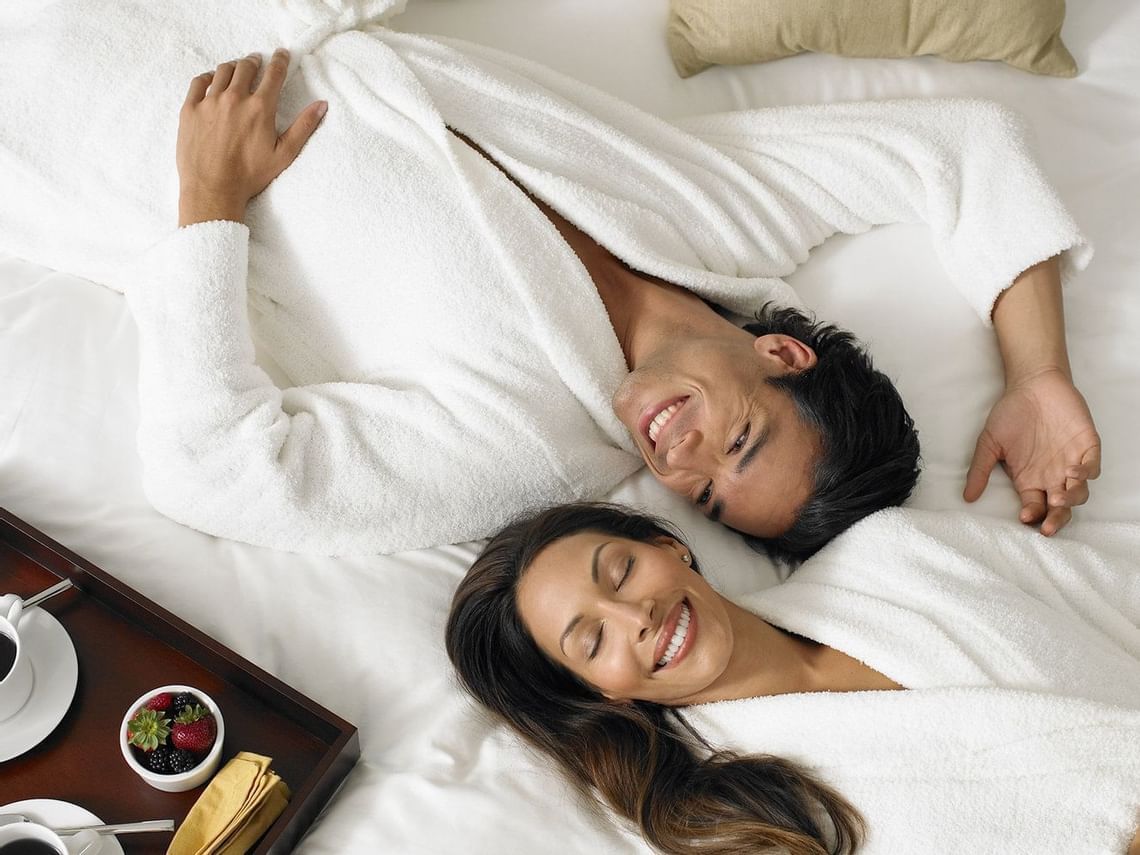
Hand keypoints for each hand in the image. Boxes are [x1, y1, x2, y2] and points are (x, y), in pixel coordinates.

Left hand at [177, 49, 326, 225]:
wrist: (213, 188)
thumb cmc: (250, 175)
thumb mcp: (284, 154)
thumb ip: (304, 127)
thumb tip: (322, 105)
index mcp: (260, 108)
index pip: (273, 74)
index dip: (280, 61)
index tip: (282, 54)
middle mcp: (234, 98)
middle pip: (246, 67)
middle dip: (254, 62)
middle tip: (257, 62)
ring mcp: (210, 102)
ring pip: (223, 71)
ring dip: (233, 66)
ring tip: (237, 69)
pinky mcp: (190, 109)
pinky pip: (199, 82)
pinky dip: (209, 77)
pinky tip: (213, 80)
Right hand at [964, 367, 1100, 534]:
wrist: (1032, 384)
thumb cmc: (1010, 413)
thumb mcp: (988, 443)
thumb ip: (980, 469)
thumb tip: (967, 497)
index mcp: (1030, 479)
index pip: (1035, 507)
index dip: (1032, 516)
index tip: (1024, 517)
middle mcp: (1052, 476)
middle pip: (1060, 508)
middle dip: (1056, 519)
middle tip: (1048, 526)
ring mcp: (1071, 462)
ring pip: (1079, 492)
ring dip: (1071, 500)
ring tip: (1059, 498)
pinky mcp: (1087, 446)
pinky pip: (1093, 466)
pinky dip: (1086, 473)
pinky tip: (1073, 472)